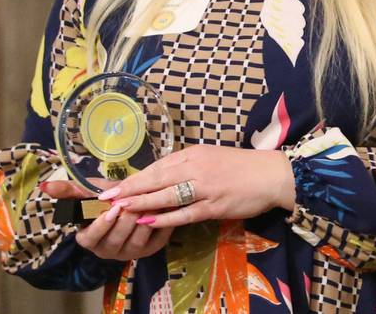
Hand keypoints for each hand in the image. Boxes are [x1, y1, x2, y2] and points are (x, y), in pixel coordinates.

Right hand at [40, 179, 172, 260]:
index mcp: (89, 239)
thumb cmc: (106, 196)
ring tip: (148, 203)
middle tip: (133, 201)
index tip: (110, 209)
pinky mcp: (150, 249)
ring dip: (143, 222)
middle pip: (116, 240)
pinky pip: (156, 241)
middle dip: (125, 220)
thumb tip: (44, 185)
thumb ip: (68, 190)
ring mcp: (129, 252)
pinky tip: (163, 209)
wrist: (132, 198)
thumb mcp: (88, 191)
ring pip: (136, 242)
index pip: (91, 238)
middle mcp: (108, 250)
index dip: (101, 225)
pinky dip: (160, 225)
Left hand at [99, 145, 295, 228]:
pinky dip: (164, 218)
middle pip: (156, 178)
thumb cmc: (239, 166)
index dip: (134, 176)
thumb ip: (187, 165)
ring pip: (167, 195)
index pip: (157, 165)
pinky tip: (148, 221)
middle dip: (129, 188)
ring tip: (119, 209)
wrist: (270, 174)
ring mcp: (204, 187)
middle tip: (105, 197)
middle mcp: (195, 167)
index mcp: (193, 154)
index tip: (113, 184)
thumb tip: (161, 175)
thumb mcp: (210, 157)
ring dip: (141, 202)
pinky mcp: (213, 206)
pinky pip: (184, 213)